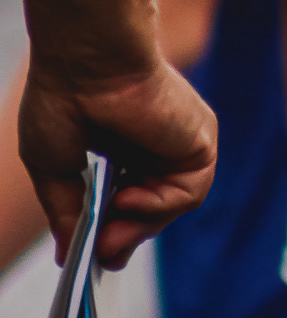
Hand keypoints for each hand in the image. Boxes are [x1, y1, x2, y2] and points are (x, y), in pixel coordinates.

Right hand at [18, 55, 216, 268]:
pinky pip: (190, 190)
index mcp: (122, 148)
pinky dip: (159, 203)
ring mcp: (178, 142)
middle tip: (101, 254)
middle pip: (153, 210)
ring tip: (108, 234)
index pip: (129, 202)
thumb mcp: (55, 169)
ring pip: (172, 205)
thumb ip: (68, 212)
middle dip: (127, 237)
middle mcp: (154, 145)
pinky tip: (127, 197)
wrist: (86, 62)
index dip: (115, 231)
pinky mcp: (199, 138)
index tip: (94, 255)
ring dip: (141, 226)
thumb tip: (68, 255)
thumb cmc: (62, 101)